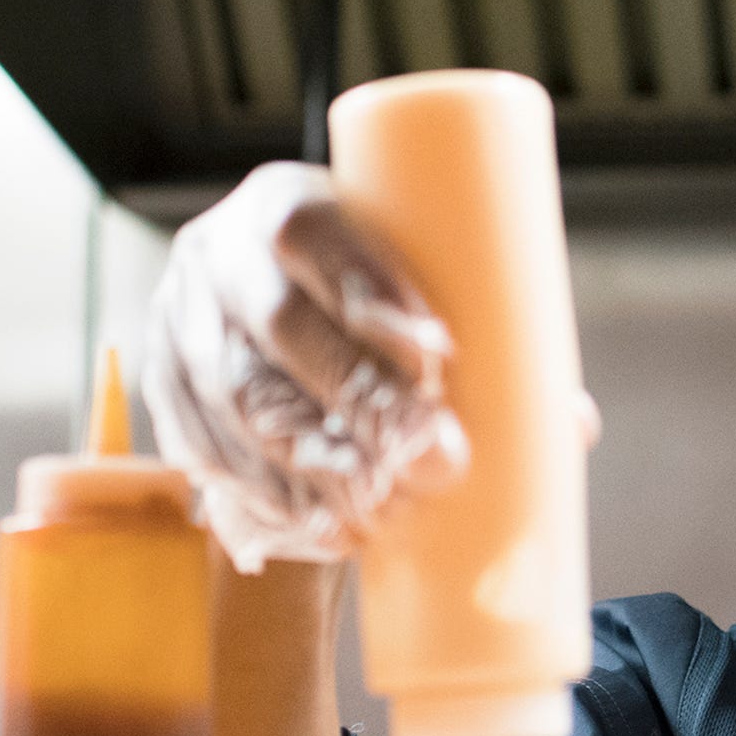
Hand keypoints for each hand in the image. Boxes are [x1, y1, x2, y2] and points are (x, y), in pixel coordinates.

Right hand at [142, 161, 464, 570]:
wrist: (272, 314)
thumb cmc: (372, 301)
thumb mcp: (413, 287)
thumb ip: (489, 343)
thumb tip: (571, 424)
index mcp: (284, 204)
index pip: (314, 235)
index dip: (372, 294)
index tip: (442, 356)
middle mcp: (218, 255)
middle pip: (280, 328)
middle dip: (358, 400)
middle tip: (436, 461)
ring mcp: (179, 324)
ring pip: (240, 398)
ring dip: (314, 463)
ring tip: (383, 511)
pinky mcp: (164, 391)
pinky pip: (204, 450)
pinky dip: (269, 496)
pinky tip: (324, 530)